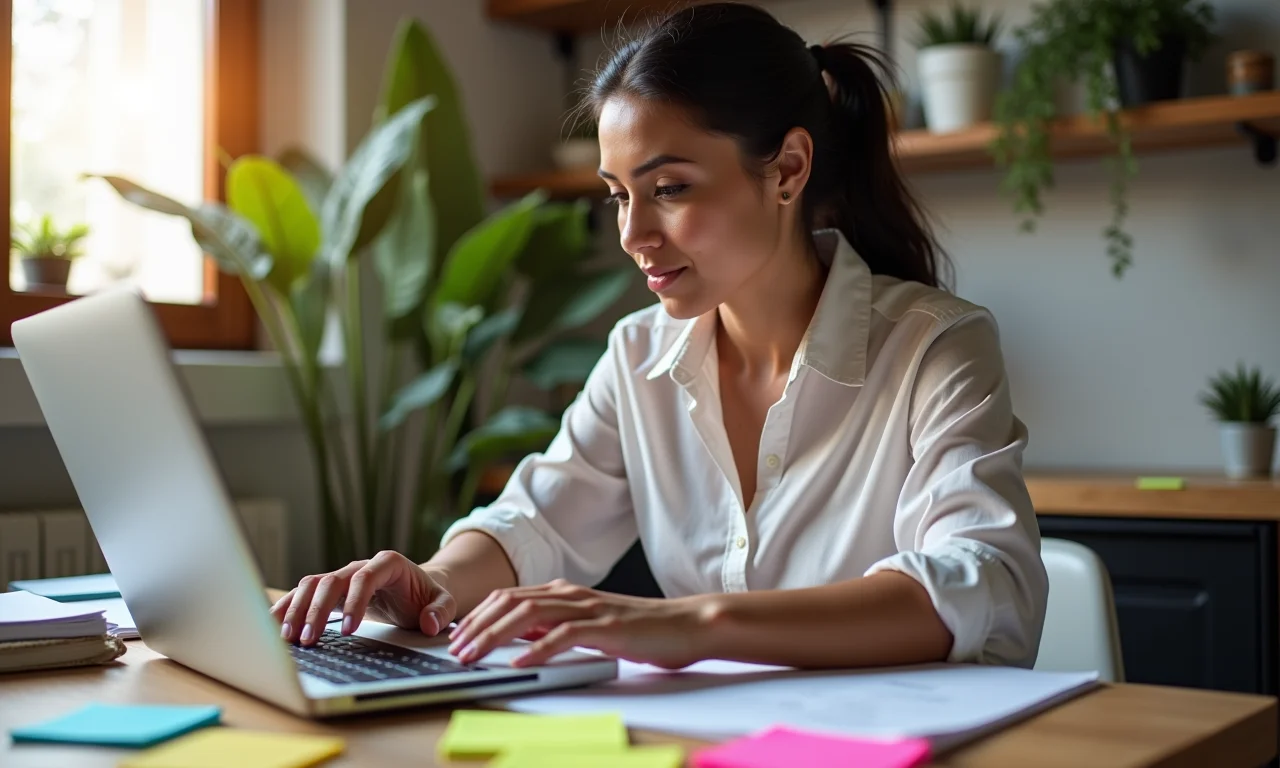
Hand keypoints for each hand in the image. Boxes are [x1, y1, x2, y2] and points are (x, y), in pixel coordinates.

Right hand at [270, 550, 455, 646]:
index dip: (355, 601)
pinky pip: (304, 594)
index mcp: (388, 564)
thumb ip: (441, 611)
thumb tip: (429, 624)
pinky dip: (288, 607)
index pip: (366, 577)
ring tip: (288, 637)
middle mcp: (360, 566)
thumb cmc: (426, 596)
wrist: (416, 590)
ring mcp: (342, 577)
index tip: (350, 630)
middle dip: (318, 610)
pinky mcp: (330, 591)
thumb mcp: (443, 603)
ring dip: (297, 609)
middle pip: (332, 580)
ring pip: (312, 585)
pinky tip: (274, 625)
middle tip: (309, 639)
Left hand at [446, 579, 707, 668]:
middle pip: (511, 602)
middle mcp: (572, 595)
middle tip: (455, 649)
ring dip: (495, 635)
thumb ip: (558, 627)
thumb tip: (520, 639)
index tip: (456, 635)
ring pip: (529, 614)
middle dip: (477, 625)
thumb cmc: (642, 630)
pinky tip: (520, 665)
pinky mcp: (606, 627)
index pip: (510, 597)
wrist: (688, 625)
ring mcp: (589, 608)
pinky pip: (564, 636)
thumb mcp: (590, 626)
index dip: (478, 615)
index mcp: (566, 593)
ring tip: (475, 655)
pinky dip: (537, 651)